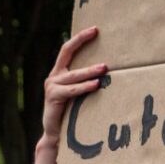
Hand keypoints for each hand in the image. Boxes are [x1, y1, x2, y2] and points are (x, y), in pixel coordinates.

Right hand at [33, 27, 104, 163]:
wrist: (56, 135)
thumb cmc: (72, 112)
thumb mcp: (79, 93)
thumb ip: (87, 81)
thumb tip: (112, 70)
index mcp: (60, 72)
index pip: (68, 49)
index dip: (80, 38)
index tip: (95, 29)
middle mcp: (54, 76)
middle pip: (67, 53)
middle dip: (82, 41)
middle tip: (97, 32)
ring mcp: (52, 86)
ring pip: (73, 74)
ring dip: (90, 70)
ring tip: (104, 67)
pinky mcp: (53, 98)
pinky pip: (71, 91)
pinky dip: (84, 87)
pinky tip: (96, 85)